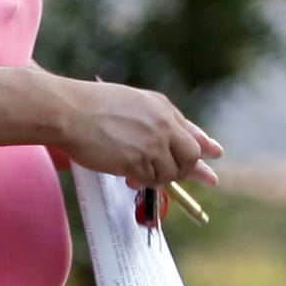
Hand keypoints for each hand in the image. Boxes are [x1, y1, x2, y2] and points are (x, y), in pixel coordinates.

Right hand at [52, 78, 221, 189]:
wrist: (69, 111)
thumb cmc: (93, 106)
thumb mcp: (134, 103)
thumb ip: (159, 120)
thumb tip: (178, 137)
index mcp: (162, 108)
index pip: (191, 131)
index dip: (204, 145)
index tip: (216, 154)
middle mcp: (163, 125)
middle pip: (191, 156)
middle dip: (187, 169)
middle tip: (174, 176)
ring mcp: (152, 145)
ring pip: (171, 172)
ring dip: (159, 177)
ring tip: (139, 173)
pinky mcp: (137, 162)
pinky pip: (151, 180)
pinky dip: (144, 183)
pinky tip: (131, 178)